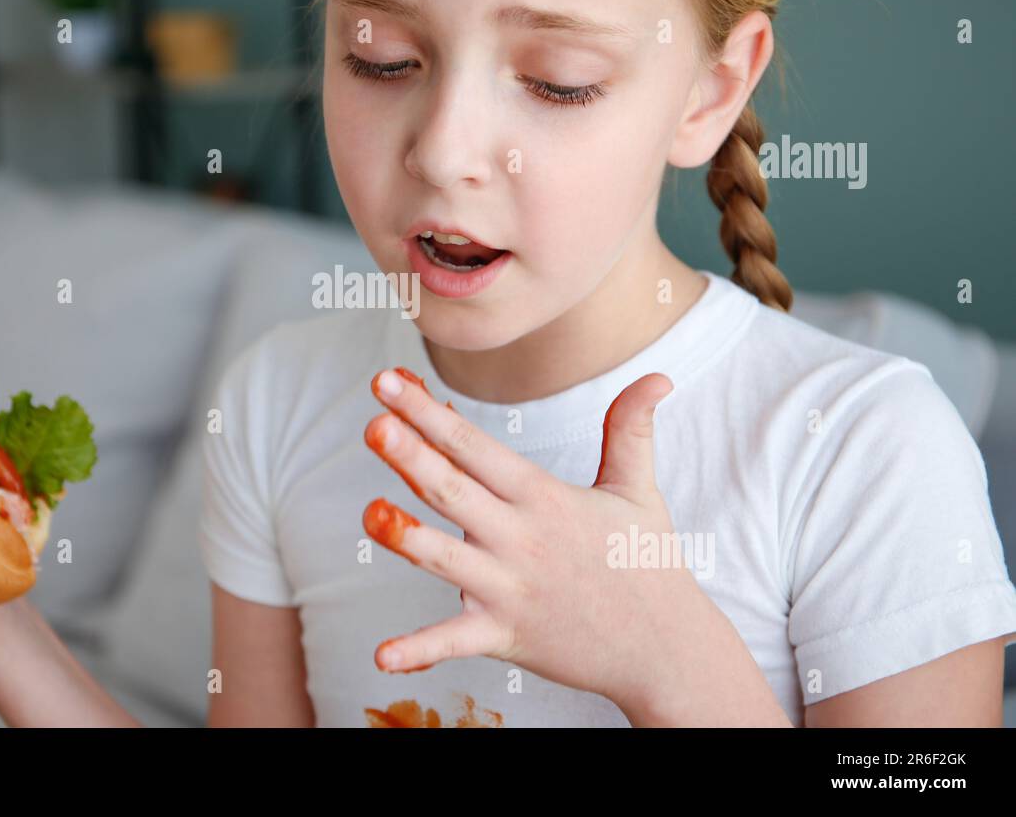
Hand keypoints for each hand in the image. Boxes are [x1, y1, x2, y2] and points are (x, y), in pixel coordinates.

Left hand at [360, 366, 700, 708]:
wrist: (666, 649)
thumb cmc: (646, 563)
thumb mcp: (638, 489)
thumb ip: (630, 429)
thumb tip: (659, 377)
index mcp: (542, 497)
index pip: (475, 446)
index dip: (428, 413)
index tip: (389, 383)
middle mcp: (519, 538)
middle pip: (453, 491)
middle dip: (411, 457)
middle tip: (374, 424)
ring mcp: (509, 588)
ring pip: (444, 558)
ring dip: (404, 536)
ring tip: (368, 514)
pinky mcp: (505, 636)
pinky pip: (454, 642)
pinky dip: (418, 650)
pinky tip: (382, 657)